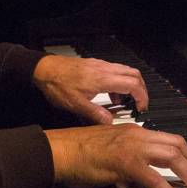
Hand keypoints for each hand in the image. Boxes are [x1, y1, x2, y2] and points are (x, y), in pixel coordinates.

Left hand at [32, 54, 149, 123]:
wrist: (44, 69)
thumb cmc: (58, 85)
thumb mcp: (76, 105)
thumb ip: (95, 114)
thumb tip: (111, 123)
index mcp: (103, 79)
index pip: (133, 84)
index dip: (142, 97)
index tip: (141, 108)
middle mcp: (105, 69)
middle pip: (134, 74)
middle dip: (141, 90)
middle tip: (138, 104)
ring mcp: (101, 65)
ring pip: (126, 71)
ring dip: (130, 85)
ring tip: (122, 102)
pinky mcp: (95, 64)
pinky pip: (115, 70)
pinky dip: (120, 81)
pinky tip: (109, 94)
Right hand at [45, 124, 186, 187]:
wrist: (60, 151)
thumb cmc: (77, 153)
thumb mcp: (109, 154)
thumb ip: (126, 166)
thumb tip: (136, 184)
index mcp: (134, 131)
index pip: (169, 138)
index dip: (185, 153)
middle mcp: (138, 135)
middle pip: (177, 144)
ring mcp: (133, 147)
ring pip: (172, 157)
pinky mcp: (126, 163)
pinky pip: (155, 179)